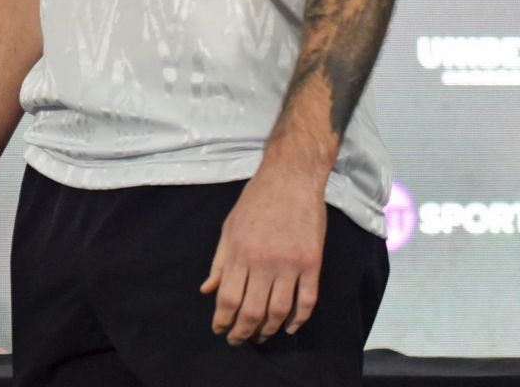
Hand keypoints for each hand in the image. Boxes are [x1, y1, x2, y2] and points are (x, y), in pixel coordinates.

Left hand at [201, 164, 327, 344]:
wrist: (291, 178)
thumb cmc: (255, 201)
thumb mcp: (228, 228)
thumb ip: (219, 262)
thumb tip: (207, 291)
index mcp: (239, 253)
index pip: (228, 299)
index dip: (223, 320)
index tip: (220, 330)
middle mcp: (264, 262)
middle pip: (253, 311)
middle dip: (243, 331)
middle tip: (239, 340)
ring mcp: (290, 264)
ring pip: (280, 310)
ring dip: (269, 329)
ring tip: (261, 336)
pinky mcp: (312, 263)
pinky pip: (308, 300)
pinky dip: (299, 319)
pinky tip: (289, 327)